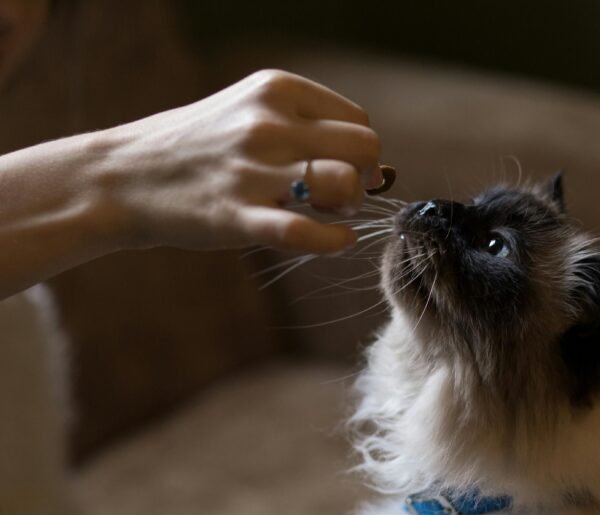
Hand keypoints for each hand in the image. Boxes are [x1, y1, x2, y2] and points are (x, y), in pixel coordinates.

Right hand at [93, 69, 383, 252]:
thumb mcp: (248, 113)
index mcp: (275, 89)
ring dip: (348, 205)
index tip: (340, 170)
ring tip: (326, 212)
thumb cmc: (198, 148)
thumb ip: (307, 129)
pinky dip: (334, 241)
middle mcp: (268, 123)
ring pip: (344, 183)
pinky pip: (306, 232)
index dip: (359, 153)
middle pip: (364, 148)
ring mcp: (252, 169)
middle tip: (338, 196)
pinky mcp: (236, 215)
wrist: (121, 177)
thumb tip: (380, 170)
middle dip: (363, 176)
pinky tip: (337, 240)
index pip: (358, 121)